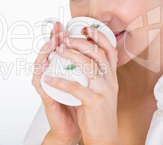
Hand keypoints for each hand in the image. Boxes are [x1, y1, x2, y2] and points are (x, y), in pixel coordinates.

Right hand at [31, 22, 80, 143]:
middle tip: (59, 28)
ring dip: (46, 50)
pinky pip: (40, 80)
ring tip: (53, 40)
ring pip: (41, 62)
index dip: (61, 36)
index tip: (67, 24)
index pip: (60, 49)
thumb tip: (102, 51)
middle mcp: (53, 74)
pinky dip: (42, 70)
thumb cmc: (82, 105)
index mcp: (63, 70)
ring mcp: (47, 84)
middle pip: (49, 52)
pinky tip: (45, 62)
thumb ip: (91, 68)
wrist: (77, 127)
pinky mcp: (44, 94)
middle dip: (53, 38)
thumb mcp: (89, 83)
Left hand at [44, 26, 120, 143]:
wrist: (104, 138)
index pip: (110, 52)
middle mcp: (110, 82)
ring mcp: (103, 92)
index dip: (98, 38)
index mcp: (112, 78)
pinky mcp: (94, 103)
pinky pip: (75, 88)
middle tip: (65, 37)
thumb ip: (96, 77)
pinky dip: (61, 82)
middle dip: (80, 42)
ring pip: (88, 67)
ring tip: (57, 51)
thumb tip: (82, 60)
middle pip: (97, 54)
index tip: (86, 28)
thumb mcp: (101, 92)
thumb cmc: (98, 115)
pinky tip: (50, 78)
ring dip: (70, 56)